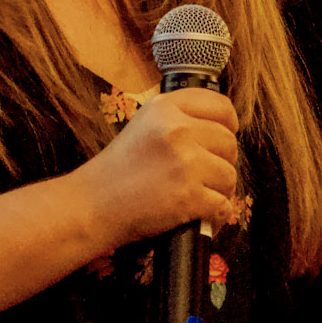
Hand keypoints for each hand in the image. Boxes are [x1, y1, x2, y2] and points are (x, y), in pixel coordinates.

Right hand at [70, 87, 238, 249]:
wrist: (91, 206)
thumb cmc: (116, 172)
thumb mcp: (142, 126)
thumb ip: (177, 120)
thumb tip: (222, 128)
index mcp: (164, 108)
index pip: (219, 105)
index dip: (228, 123)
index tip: (224, 135)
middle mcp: (176, 129)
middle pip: (228, 142)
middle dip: (222, 162)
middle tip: (204, 176)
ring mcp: (184, 162)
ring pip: (229, 175)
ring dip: (220, 191)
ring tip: (199, 198)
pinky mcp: (189, 195)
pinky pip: (223, 205)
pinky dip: (217, 216)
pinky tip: (203, 217)